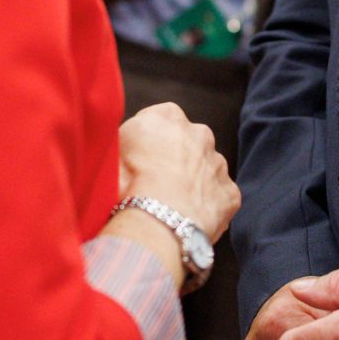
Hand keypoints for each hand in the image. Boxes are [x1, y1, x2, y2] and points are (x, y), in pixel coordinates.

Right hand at [116, 102, 239, 243]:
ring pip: (205, 170)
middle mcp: (198, 133)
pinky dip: (206, 208)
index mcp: (166, 116)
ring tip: (169, 207)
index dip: (149, 142)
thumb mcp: (109, 151)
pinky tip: (186, 220)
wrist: (156, 223)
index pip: (160, 120)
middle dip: (176, 160)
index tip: (138, 161)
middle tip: (155, 185)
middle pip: (187, 143)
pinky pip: (218, 198)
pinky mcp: (229, 193)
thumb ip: (122, 141)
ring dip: (192, 184)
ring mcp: (217, 164)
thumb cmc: (125, 186)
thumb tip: (119, 146)